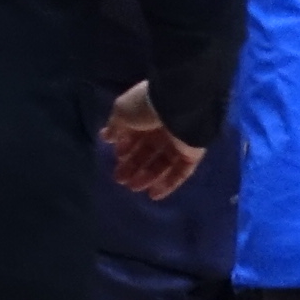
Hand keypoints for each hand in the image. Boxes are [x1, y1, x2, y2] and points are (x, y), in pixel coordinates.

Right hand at [105, 83, 204, 199]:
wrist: (179, 105)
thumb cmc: (146, 105)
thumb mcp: (122, 111)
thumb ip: (114, 126)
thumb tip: (107, 137)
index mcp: (146, 112)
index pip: (134, 133)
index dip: (124, 146)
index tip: (116, 156)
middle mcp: (163, 127)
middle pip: (146, 150)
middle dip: (132, 165)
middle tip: (120, 179)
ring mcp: (179, 141)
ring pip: (162, 163)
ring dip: (147, 176)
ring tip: (133, 187)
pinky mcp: (192, 153)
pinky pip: (180, 172)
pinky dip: (168, 184)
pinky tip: (154, 195)